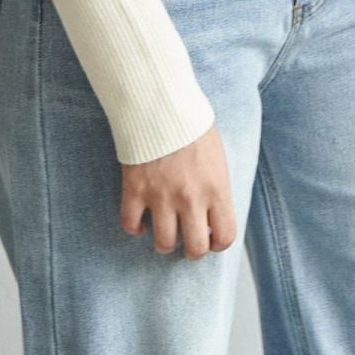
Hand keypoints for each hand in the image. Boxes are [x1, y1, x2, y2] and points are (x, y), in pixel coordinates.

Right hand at [119, 122, 235, 258]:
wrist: (161, 105)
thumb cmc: (193, 126)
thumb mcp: (218, 156)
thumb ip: (217, 186)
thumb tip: (215, 210)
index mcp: (216, 189)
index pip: (225, 236)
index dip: (218, 242)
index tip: (212, 238)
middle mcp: (190, 198)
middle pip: (195, 248)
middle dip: (193, 249)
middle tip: (188, 240)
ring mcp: (160, 196)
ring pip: (163, 243)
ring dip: (165, 242)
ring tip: (165, 231)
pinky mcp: (135, 189)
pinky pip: (130, 224)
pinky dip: (135, 228)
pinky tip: (140, 221)